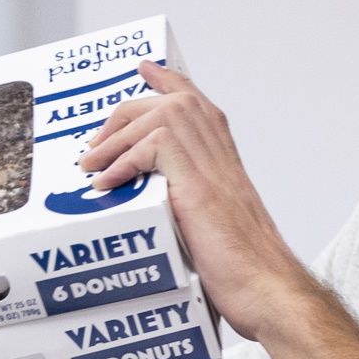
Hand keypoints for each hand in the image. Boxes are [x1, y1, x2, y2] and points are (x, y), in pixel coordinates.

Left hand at [77, 60, 315, 342]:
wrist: (268, 290)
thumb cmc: (247, 272)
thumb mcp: (215, 228)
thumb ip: (190, 206)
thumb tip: (154, 210)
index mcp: (228, 163)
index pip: (198, 104)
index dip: (169, 82)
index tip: (146, 68)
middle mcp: (222, 157)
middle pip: (172, 103)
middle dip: (125, 113)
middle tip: (95, 143)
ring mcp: (212, 169)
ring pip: (158, 118)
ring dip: (114, 139)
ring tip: (90, 165)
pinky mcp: (198, 187)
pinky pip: (152, 147)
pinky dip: (121, 162)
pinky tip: (107, 184)